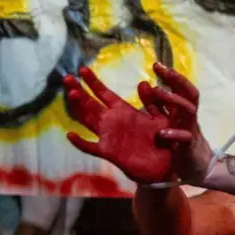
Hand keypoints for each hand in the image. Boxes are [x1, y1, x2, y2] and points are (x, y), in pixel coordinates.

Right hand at [63, 67, 177, 184]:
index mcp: (124, 111)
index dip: (93, 82)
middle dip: (79, 90)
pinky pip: (91, 147)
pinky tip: (71, 135)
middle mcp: (112, 122)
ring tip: (71, 94)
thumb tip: (144, 82)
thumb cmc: (164, 140)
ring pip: (88, 119)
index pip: (104, 93)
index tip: (82, 69)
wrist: (166, 166)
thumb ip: (152, 102)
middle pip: (90, 103)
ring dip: (78, 108)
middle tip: (67, 77)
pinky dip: (81, 143)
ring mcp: (108, 136)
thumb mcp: (160, 118)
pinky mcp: (109, 152)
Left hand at [138, 62, 216, 185]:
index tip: (156, 65)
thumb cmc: (178, 142)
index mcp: (182, 110)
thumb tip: (144, 83)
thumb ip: (154, 104)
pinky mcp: (188, 147)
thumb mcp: (164, 121)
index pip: (181, 88)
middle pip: (189, 93)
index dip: (171, 75)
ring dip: (174, 100)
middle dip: (176, 80)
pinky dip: (174, 134)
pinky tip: (162, 133)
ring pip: (189, 110)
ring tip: (158, 92)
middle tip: (160, 70)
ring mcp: (190, 130)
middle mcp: (188, 116)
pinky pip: (184, 138)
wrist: (195, 167)